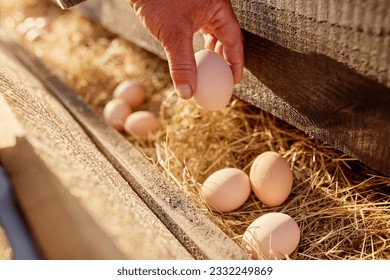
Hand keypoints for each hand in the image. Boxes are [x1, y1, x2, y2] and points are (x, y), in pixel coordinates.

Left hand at [129, 0, 243, 98]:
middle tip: (220, 79)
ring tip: (207, 71)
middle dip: (224, 59)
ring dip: (210, 53)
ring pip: (212, 34)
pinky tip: (192, 56)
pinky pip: (198, 31)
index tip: (233, 80)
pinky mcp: (186, 9)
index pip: (234, 39)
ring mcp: (199, 7)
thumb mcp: (173, 34)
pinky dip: (197, 46)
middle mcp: (212, 6)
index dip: (236, 62)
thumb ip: (182, 65)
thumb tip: (188, 93)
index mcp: (218, 7)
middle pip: (225, 37)